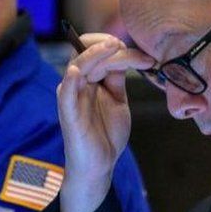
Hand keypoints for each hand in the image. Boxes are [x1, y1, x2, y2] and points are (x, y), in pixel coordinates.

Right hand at [57, 33, 154, 211]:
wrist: (100, 166)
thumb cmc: (106, 134)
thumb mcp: (117, 101)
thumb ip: (117, 80)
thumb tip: (125, 56)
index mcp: (89, 80)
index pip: (97, 53)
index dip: (118, 49)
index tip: (145, 57)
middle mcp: (77, 85)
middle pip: (89, 55)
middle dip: (112, 48)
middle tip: (136, 53)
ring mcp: (72, 98)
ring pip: (78, 66)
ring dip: (94, 54)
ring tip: (113, 46)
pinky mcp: (69, 114)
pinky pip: (65, 94)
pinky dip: (70, 81)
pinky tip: (77, 72)